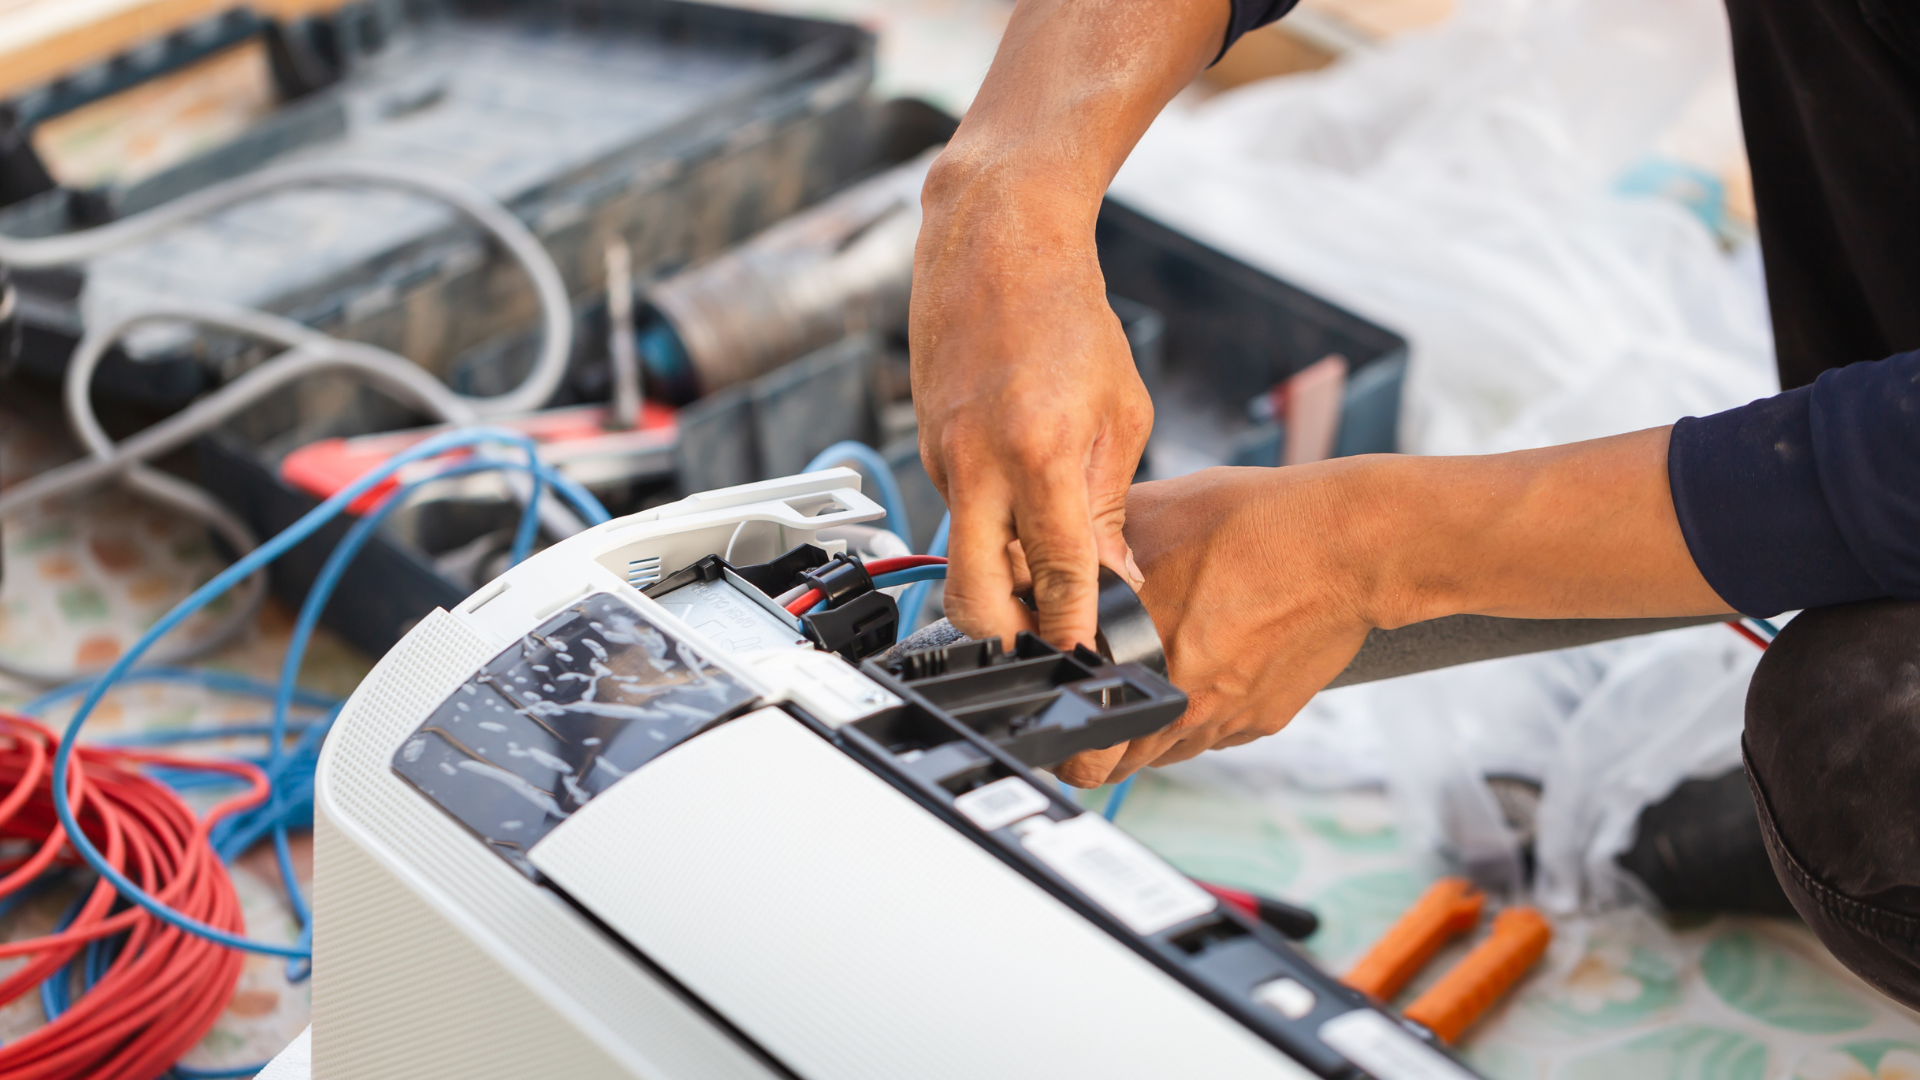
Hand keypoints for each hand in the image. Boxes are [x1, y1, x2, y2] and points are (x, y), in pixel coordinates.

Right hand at [911, 163, 1151, 650]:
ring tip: (1048, 571)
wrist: (995, 243)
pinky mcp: (925, 450)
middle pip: (971, 597)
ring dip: (1000, 578)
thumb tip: (1112, 576)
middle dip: (1006, 638)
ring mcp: (941, 459)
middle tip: (1047, 643)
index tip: (1088, 661)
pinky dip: (990, 527)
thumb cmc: (1066, 315)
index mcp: (1038, 452)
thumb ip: (1110, 503)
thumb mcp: (1121, 413)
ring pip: (962, 556)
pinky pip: (958, 513)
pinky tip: (1023, 505)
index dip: (1074, 629)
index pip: (1056, 573)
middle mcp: (976, 464)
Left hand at [1053, 465, 1377, 785]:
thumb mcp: (1152, 515)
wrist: (1347, 546)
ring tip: (1150, 684)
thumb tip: (1052, 548)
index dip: (1063, 731)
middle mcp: (1181, 704)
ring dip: (1149, 733)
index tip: (1061, 715)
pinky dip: (1200, 715)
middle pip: (1119, 764)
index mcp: (1139, 661)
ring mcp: (1225, 719)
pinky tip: (1205, 669)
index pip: (1080, 739)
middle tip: (1095, 710)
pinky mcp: (1263, 719)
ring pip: (1167, 753)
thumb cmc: (1254, 525)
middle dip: (1099, 745)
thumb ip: (1095, 546)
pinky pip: (1215, 734)